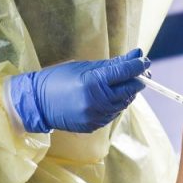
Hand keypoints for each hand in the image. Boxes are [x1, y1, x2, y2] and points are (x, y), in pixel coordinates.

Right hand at [8, 49, 147, 132]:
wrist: (37, 103)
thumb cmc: (59, 79)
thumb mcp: (84, 67)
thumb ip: (112, 64)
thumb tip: (135, 56)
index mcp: (93, 82)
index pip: (124, 73)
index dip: (138, 65)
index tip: (144, 60)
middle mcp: (97, 101)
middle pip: (129, 89)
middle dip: (137, 79)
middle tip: (140, 71)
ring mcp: (96, 116)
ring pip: (123, 103)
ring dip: (127, 92)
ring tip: (123, 82)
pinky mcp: (94, 126)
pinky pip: (113, 113)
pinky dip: (116, 103)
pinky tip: (111, 96)